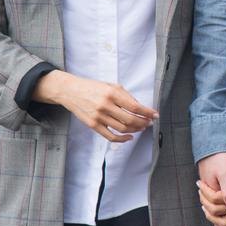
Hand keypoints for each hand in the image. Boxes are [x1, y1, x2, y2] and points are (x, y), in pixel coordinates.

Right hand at [33, 70, 156, 142]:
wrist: (71, 91)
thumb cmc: (92, 87)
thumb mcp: (110, 85)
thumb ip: (125, 95)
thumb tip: (140, 107)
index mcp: (112, 93)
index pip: (134, 106)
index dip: (147, 112)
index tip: (155, 115)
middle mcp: (105, 105)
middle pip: (130, 119)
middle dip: (143, 123)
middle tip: (149, 123)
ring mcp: (99, 116)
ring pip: (122, 128)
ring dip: (135, 130)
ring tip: (141, 128)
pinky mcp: (93, 125)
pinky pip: (110, 136)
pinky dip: (122, 139)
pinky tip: (129, 137)